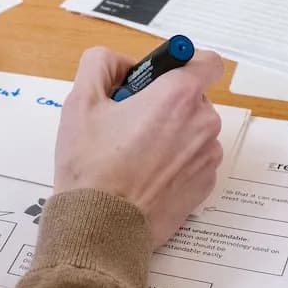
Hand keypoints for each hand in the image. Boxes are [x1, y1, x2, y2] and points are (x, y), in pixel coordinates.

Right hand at [54, 47, 224, 247]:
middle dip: (166, 105)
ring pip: (194, 132)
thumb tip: (117, 61)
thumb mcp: (79, 103)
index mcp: (177, 96)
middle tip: (130, 123)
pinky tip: (144, 177)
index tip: (158, 79)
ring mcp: (207, 157)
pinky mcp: (205, 186)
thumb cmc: (91, 168)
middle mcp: (203, 123)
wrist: (102, 227)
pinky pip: (194, 162)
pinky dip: (175, 164)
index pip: (205, 61)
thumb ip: (99, 65)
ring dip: (172, 136)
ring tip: (134, 156)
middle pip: (193, 99)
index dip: (182, 65)